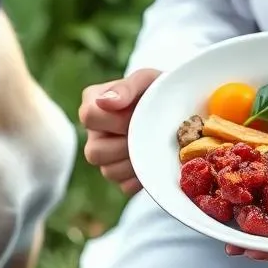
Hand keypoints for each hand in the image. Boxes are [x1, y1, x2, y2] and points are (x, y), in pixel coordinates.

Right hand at [78, 68, 160, 194]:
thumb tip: (105, 102)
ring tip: (152, 144)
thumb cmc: (158, 90)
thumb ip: (126, 87)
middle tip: (148, 132)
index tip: (137, 113)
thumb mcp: (146, 80)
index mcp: (93, 103)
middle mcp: (93, 133)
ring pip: (108, 172)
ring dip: (136, 160)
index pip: (88, 116)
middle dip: (126, 143)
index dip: (116, 119)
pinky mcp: (120, 176)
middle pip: (94, 151)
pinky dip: (143, 176)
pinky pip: (125, 186)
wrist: (178, 109)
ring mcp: (105, 157)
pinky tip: (154, 159)